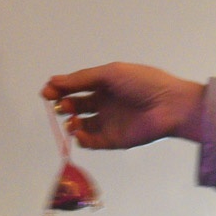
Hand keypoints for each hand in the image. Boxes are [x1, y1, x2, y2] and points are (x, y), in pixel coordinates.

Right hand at [42, 64, 206, 149]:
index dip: (59, 88)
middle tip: (59, 104)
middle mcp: (104, 102)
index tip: (47, 92)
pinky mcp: (113, 140)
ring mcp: (108, 122)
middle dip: (63, 104)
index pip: (75, 86)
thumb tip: (53, 81)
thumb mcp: (110, 74)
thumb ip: (81, 79)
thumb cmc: (143, 83)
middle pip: (75, 105)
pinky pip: (91, 141)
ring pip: (80, 124)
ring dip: (70, 122)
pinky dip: (81, 138)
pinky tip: (80, 132)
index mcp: (105, 84)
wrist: (169, 105)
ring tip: (72, 118)